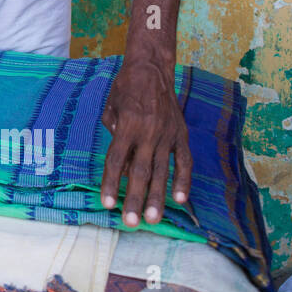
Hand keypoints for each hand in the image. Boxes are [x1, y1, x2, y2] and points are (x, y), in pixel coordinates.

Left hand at [100, 58, 192, 226]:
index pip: (116, 160)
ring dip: (157, 197)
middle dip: (135, 199)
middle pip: (140, 171)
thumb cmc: (125, 89)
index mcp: (127, 126)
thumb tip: (120, 165)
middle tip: (131, 223)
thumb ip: (113, 135)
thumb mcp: (111, 108)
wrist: (152, 69)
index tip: (106, 204)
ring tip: (153, 219)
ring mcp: (167, 134)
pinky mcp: (181, 134)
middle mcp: (148, 132)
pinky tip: (180, 199)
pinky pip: (184, 161)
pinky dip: (183, 180)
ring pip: (162, 171)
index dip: (110, 183)